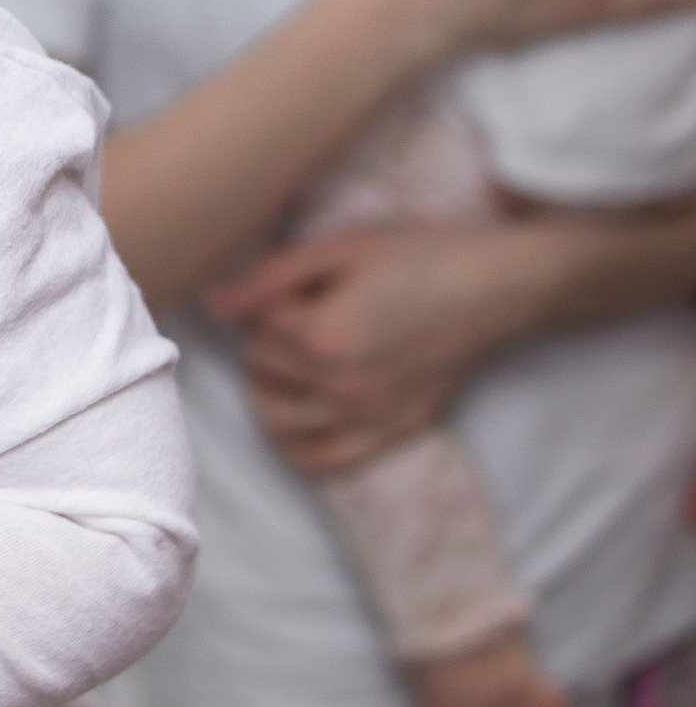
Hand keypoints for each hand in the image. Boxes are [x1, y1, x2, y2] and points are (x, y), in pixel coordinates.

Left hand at [208, 220, 522, 469]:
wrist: (494, 286)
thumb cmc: (419, 254)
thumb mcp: (340, 248)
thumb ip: (269, 278)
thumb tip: (212, 305)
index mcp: (323, 335)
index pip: (255, 329)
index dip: (264, 303)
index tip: (291, 287)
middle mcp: (342, 386)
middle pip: (262, 372)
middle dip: (263, 342)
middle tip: (290, 316)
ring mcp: (370, 416)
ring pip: (280, 420)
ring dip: (269, 389)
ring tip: (286, 361)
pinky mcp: (394, 431)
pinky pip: (324, 459)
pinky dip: (297, 444)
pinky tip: (294, 417)